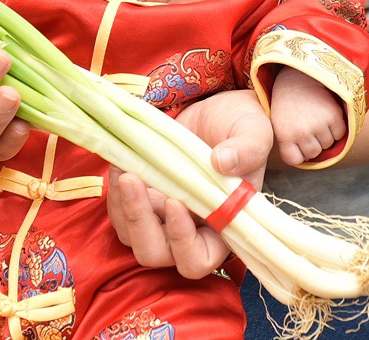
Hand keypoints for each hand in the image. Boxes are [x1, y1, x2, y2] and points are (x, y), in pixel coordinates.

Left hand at [106, 89, 271, 277]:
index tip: (175, 202)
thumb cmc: (241, 126)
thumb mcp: (253, 131)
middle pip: (156, 253)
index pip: (199, 258)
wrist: (217, 110)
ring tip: (125, 169)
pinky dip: (115, 193)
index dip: (183, 242)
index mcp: (222, 225)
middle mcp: (189, 229)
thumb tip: (222, 162)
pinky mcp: (142, 200)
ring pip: (131, 236)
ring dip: (123, 208)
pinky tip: (119, 162)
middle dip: (140, 224)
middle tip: (132, 181)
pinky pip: (119, 212)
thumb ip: (247, 148)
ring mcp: (161, 216)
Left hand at [271, 67, 344, 165]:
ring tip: (317, 118)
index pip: (295, 160)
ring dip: (325, 135)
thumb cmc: (288, 104)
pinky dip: (337, 128)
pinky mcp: (334, 115)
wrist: (299, 76)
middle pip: (314, 153)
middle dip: (313, 143)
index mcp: (284, 135)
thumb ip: (289, 144)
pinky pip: (340, 134)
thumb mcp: (280, 123)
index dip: (298, 153)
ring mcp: (318, 124)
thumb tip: (308, 161)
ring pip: (328, 144)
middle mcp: (301, 132)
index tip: (297, 142)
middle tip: (308, 126)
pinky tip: (327, 115)